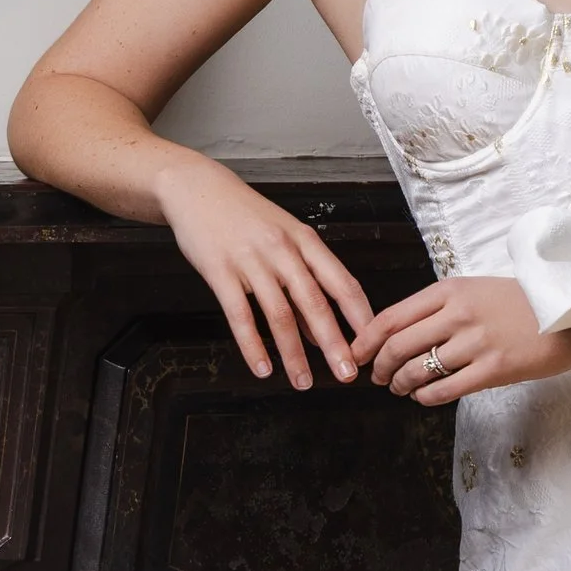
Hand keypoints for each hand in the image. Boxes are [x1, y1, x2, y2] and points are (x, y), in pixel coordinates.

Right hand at [156, 145, 374, 387]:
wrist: (196, 188)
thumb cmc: (245, 216)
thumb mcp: (284, 239)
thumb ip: (304, 283)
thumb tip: (321, 332)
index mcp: (306, 241)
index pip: (342, 283)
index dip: (360, 317)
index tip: (374, 346)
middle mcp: (283, 251)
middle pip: (315, 303)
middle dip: (335, 344)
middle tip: (348, 375)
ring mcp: (251, 261)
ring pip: (279, 315)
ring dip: (294, 353)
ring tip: (303, 382)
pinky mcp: (220, 271)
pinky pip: (239, 315)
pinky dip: (252, 345)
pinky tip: (262, 368)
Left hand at [351, 277, 570, 403]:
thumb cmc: (524, 302)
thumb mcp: (477, 290)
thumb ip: (440, 307)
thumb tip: (401, 332)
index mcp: (449, 290)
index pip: (391, 317)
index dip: (366, 341)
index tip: (357, 355)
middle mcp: (457, 314)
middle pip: (397, 346)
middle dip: (380, 367)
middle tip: (378, 377)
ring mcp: (475, 342)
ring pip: (417, 370)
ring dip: (401, 384)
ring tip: (400, 388)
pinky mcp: (493, 369)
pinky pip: (445, 390)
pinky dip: (426, 397)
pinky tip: (424, 397)